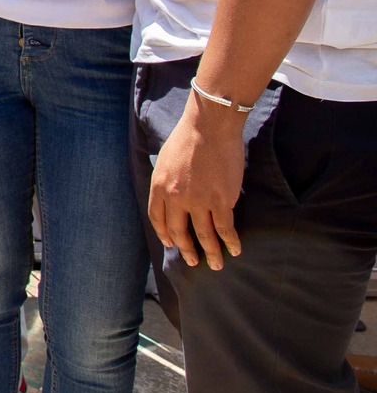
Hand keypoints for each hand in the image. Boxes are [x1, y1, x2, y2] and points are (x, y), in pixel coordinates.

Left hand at [148, 95, 246, 270]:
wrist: (209, 127)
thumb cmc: (188, 137)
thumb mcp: (166, 160)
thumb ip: (168, 180)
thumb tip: (172, 193)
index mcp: (159, 187)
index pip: (157, 218)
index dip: (164, 234)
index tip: (170, 244)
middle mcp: (175, 198)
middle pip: (179, 231)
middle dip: (186, 250)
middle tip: (193, 262)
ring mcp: (198, 201)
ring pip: (204, 235)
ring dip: (210, 253)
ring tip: (216, 265)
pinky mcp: (221, 201)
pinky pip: (224, 228)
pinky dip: (230, 242)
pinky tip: (234, 249)